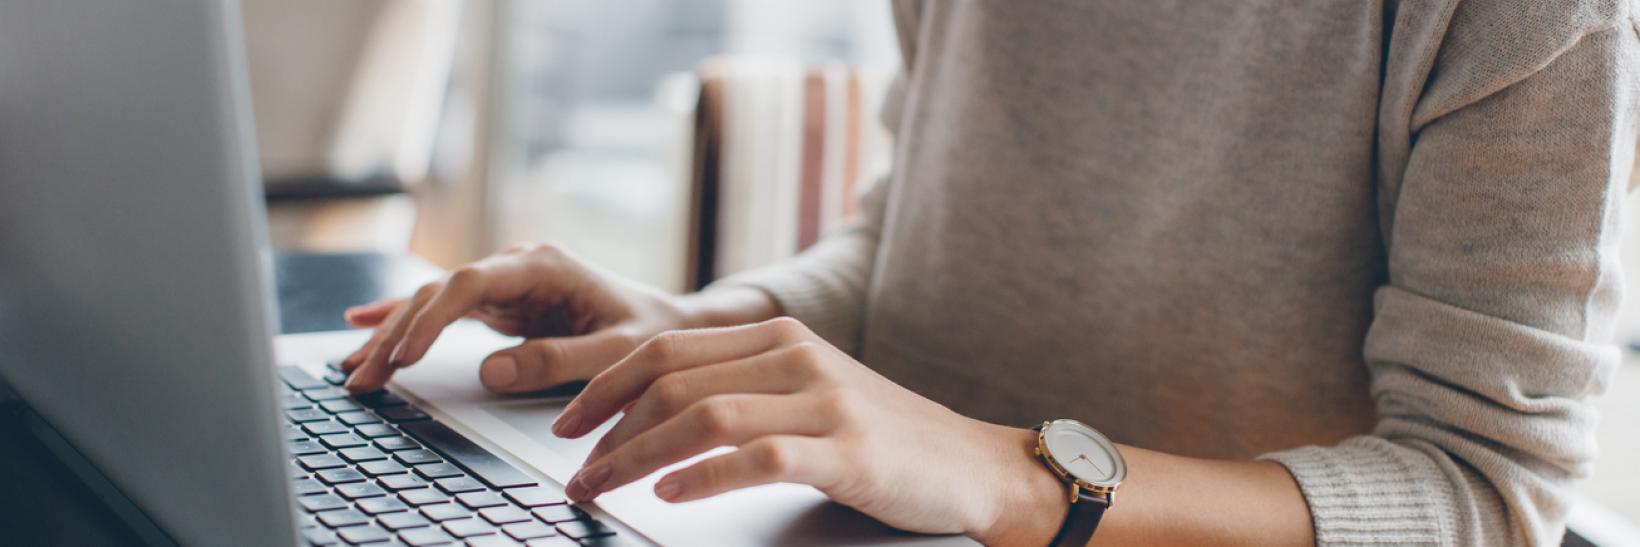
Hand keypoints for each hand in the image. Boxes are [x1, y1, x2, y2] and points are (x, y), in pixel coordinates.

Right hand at [338, 243, 772, 393]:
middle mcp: (517, 265)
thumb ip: (559, 360)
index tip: (404, 354)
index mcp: (544, 265)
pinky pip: (442, 310)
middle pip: (439, 292)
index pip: (470, 283)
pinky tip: (361, 325)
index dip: (431, 317)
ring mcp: (505, 282)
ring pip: (432, 302)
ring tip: (352, 370)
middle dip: (396, 335)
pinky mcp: (500, 303)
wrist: (670, 324)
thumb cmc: (650, 333)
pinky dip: (403, 320)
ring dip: (391, 335)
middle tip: (362, 377)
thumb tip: (490, 371)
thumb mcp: (616, 352)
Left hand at [552, 317, 1053, 541]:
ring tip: (601, 486)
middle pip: (672, 378)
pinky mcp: (847, 451)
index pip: (667, 348)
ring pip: (703, 416)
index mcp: (779, 337)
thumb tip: (654, 415)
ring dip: (636, 456)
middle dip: (606, 427)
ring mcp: (824, 401)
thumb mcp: (809, 394)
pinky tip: (669, 495)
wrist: (972, 466)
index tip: (566, 425)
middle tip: (573, 469)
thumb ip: (744, 389)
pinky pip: (757, 457)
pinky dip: (703, 476)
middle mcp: (796, 357)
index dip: (604, 386)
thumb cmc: (883, 439)